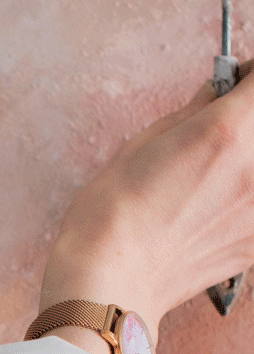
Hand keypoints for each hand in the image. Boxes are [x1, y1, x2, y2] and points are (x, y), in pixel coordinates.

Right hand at [40, 59, 253, 351]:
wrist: (112, 279)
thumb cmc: (114, 214)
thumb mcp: (144, 143)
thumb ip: (195, 112)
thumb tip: (220, 94)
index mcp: (228, 132)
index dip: (248, 75)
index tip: (237, 81)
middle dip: (250, 116)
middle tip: (231, 120)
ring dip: (246, 158)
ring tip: (218, 171)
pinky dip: (246, 195)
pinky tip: (221, 201)